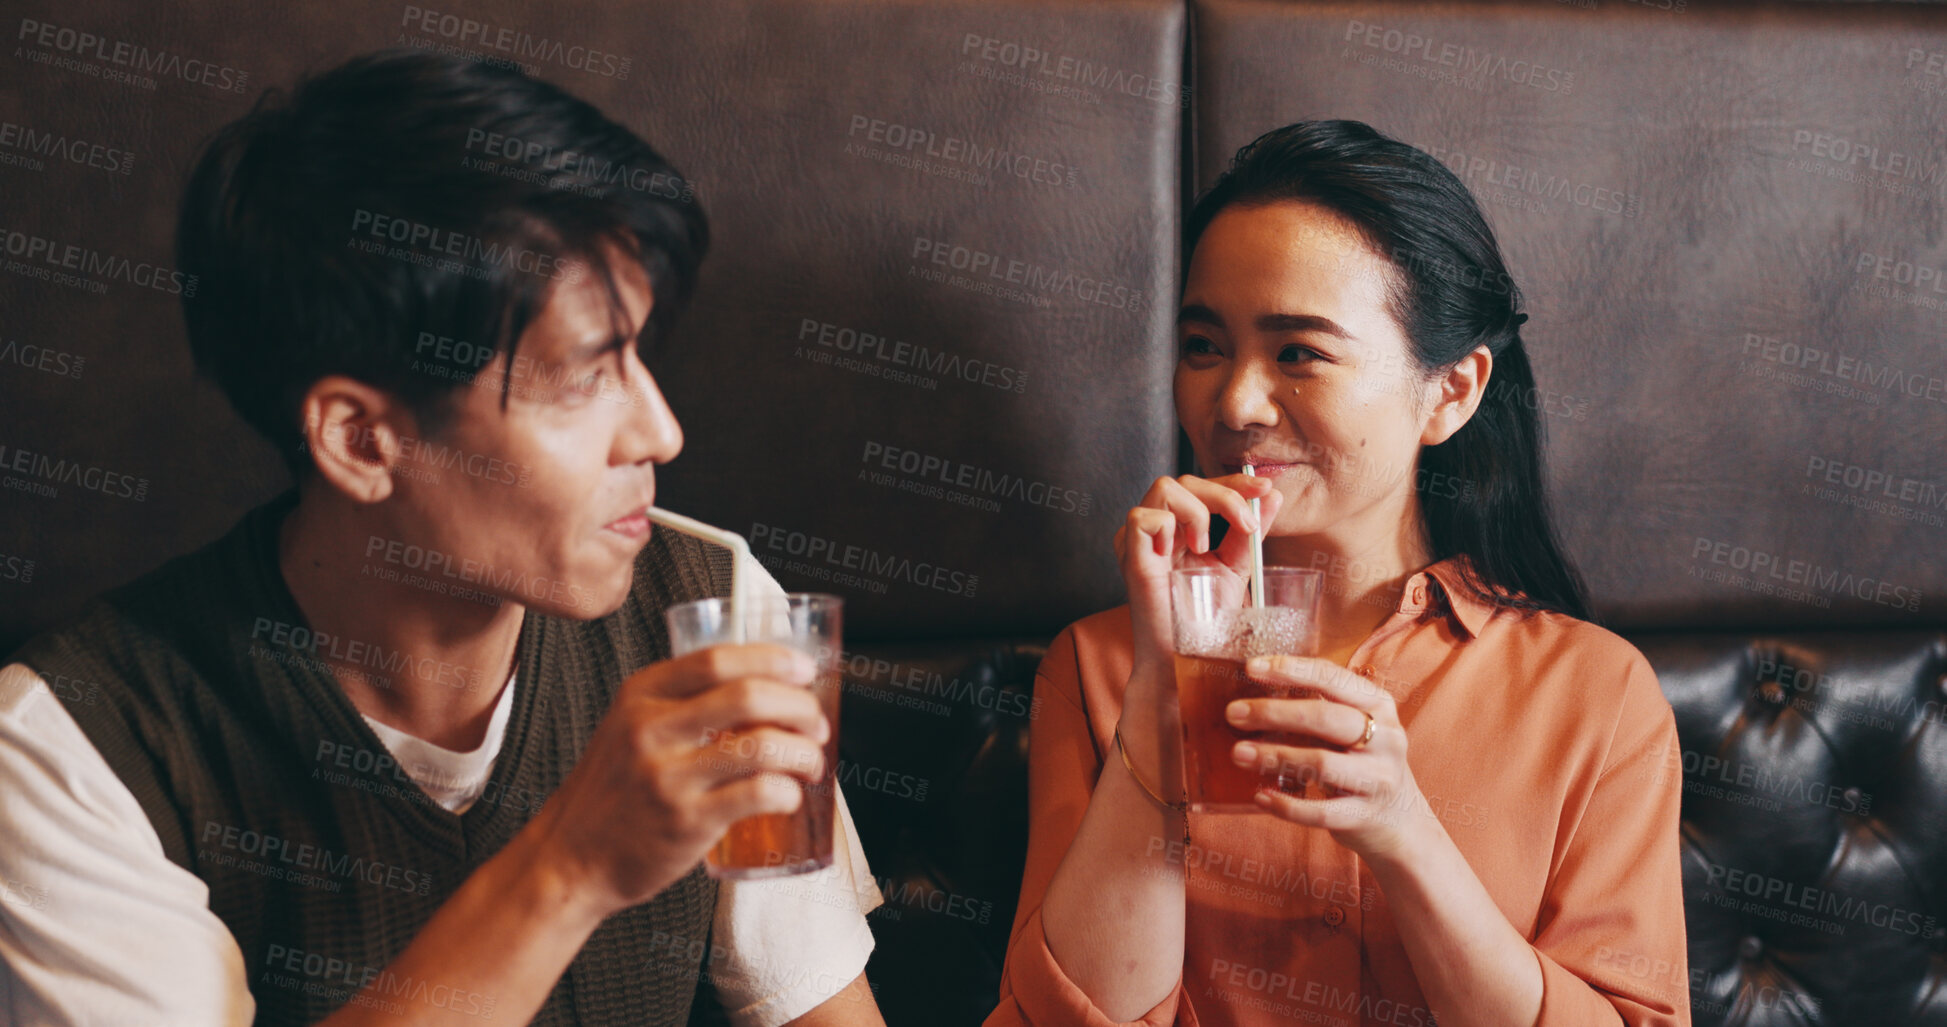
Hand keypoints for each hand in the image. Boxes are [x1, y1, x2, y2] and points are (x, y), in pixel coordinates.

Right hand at [524, 643, 830, 916]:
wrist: (569, 860)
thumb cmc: (614, 792)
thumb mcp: (630, 728)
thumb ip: (680, 704)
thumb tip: (763, 689)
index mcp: (641, 695)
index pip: (718, 659)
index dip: (773, 659)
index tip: (804, 671)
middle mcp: (651, 729)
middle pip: (748, 695)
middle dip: (799, 705)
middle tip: (816, 723)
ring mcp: (667, 777)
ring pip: (761, 746)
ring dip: (804, 751)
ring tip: (812, 762)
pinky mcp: (685, 821)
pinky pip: (757, 794)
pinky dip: (788, 792)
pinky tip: (790, 796)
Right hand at [1113, 474, 1283, 678]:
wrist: (1187, 660)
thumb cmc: (1204, 620)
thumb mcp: (1235, 565)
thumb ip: (1248, 531)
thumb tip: (1272, 495)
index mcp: (1176, 528)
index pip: (1202, 486)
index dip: (1233, 482)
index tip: (1265, 488)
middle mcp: (1155, 529)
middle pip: (1185, 480)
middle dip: (1225, 494)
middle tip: (1248, 525)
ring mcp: (1139, 541)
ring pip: (1164, 488)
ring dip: (1198, 510)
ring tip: (1206, 546)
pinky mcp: (1131, 557)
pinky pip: (1142, 518)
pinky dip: (1167, 527)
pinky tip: (1180, 554)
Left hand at [1225, 656, 1432, 863]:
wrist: (1401, 823)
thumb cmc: (1363, 764)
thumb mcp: (1354, 728)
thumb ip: (1318, 709)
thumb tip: (1254, 697)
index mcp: (1379, 706)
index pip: (1332, 677)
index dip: (1290, 669)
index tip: (1251, 668)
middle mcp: (1385, 738)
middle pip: (1325, 718)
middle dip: (1274, 712)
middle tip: (1234, 713)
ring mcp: (1378, 779)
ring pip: (1320, 763)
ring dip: (1274, 756)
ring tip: (1239, 753)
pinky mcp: (1364, 815)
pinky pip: (1320, 811)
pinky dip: (1286, 805)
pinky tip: (1261, 796)